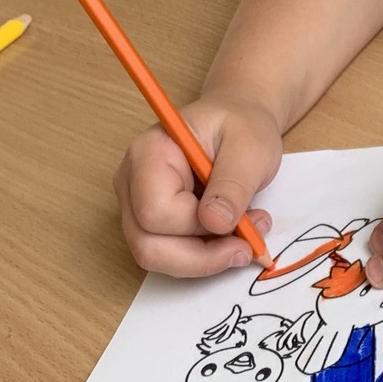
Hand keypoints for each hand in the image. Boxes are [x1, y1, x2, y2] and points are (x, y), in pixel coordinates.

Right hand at [113, 95, 280, 277]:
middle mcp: (131, 180)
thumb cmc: (241, 126)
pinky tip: (231, 237)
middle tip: (249, 245)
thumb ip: (233, 185)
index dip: (198, 227)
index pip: (155, 211)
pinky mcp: (148, 221)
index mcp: (149, 153)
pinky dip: (202, 257)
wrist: (237, 122)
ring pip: (154, 256)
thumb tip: (215, 223)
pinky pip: (167, 255)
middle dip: (202, 256)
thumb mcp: (251, 148)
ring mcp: (135, 203)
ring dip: (205, 259)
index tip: (244, 221)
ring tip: (247, 236)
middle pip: (147, 244)